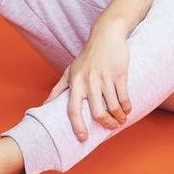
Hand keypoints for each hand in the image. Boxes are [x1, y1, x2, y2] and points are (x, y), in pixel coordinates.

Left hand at [42, 24, 132, 141]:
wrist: (106, 35)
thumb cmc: (87, 56)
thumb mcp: (70, 70)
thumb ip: (58, 88)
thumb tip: (45, 105)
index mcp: (75, 82)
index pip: (72, 108)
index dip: (77, 125)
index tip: (82, 138)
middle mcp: (89, 81)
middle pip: (97, 112)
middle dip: (105, 123)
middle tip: (110, 127)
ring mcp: (105, 78)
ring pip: (113, 106)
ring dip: (119, 117)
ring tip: (120, 120)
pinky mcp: (119, 74)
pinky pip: (124, 97)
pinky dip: (127, 107)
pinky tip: (127, 110)